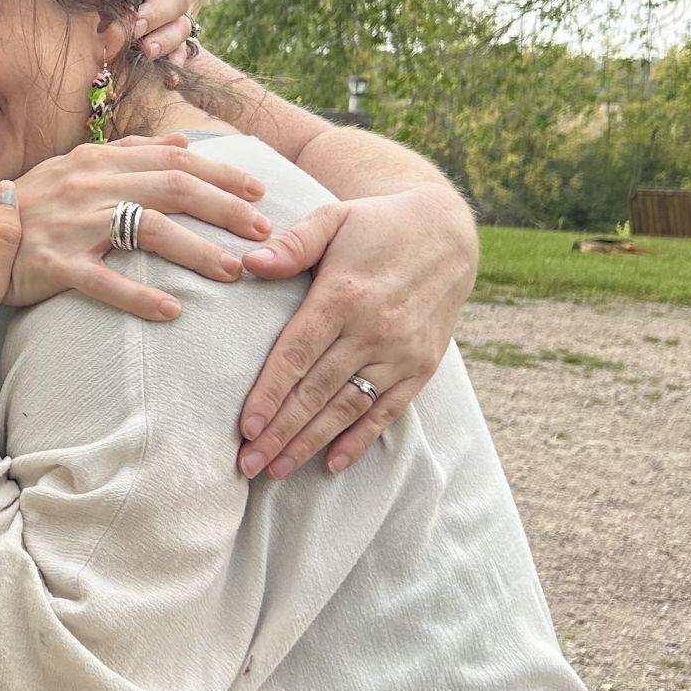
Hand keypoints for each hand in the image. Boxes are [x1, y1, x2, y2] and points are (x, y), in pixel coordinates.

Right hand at [5, 136, 270, 317]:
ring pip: (146, 230)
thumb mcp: (77, 167)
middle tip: (264, 233)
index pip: (173, 160)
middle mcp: (90, 186)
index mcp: (99, 160)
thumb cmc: (31, 203)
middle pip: (172, 189)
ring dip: (196, 250)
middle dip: (225, 209)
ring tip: (233, 271)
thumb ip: (130, 153)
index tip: (259, 191)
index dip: (221, 174)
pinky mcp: (54, 264)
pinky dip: (140, 296)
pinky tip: (171, 311)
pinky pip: (103, 281)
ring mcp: (72, 225)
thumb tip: (183, 143)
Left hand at [130, 0, 209, 79]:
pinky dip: (177, 65)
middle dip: (161, 37)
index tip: (133, 22)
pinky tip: (171, 81)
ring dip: (166, 52)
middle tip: (142, 47)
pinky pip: (182, 51)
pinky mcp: (176, 28)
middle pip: (181, 23)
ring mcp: (185, 15)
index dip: (156, 13)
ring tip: (148, 59)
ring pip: (182, 39)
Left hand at [233, 187, 479, 477]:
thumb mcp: (333, 220)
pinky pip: (388, 410)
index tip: (245, 428)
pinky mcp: (421, 366)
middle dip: (281, 432)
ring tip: (278, 471)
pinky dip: (361, 439)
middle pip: (317, 391)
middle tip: (249, 465)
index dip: (269, 394)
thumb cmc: (376, 226)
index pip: (297, 355)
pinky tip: (333, 463)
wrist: (446, 233)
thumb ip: (292, 245)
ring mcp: (400, 352)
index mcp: (344, 296)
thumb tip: (249, 263)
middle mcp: (374, 330)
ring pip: (348, 408)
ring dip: (312, 442)